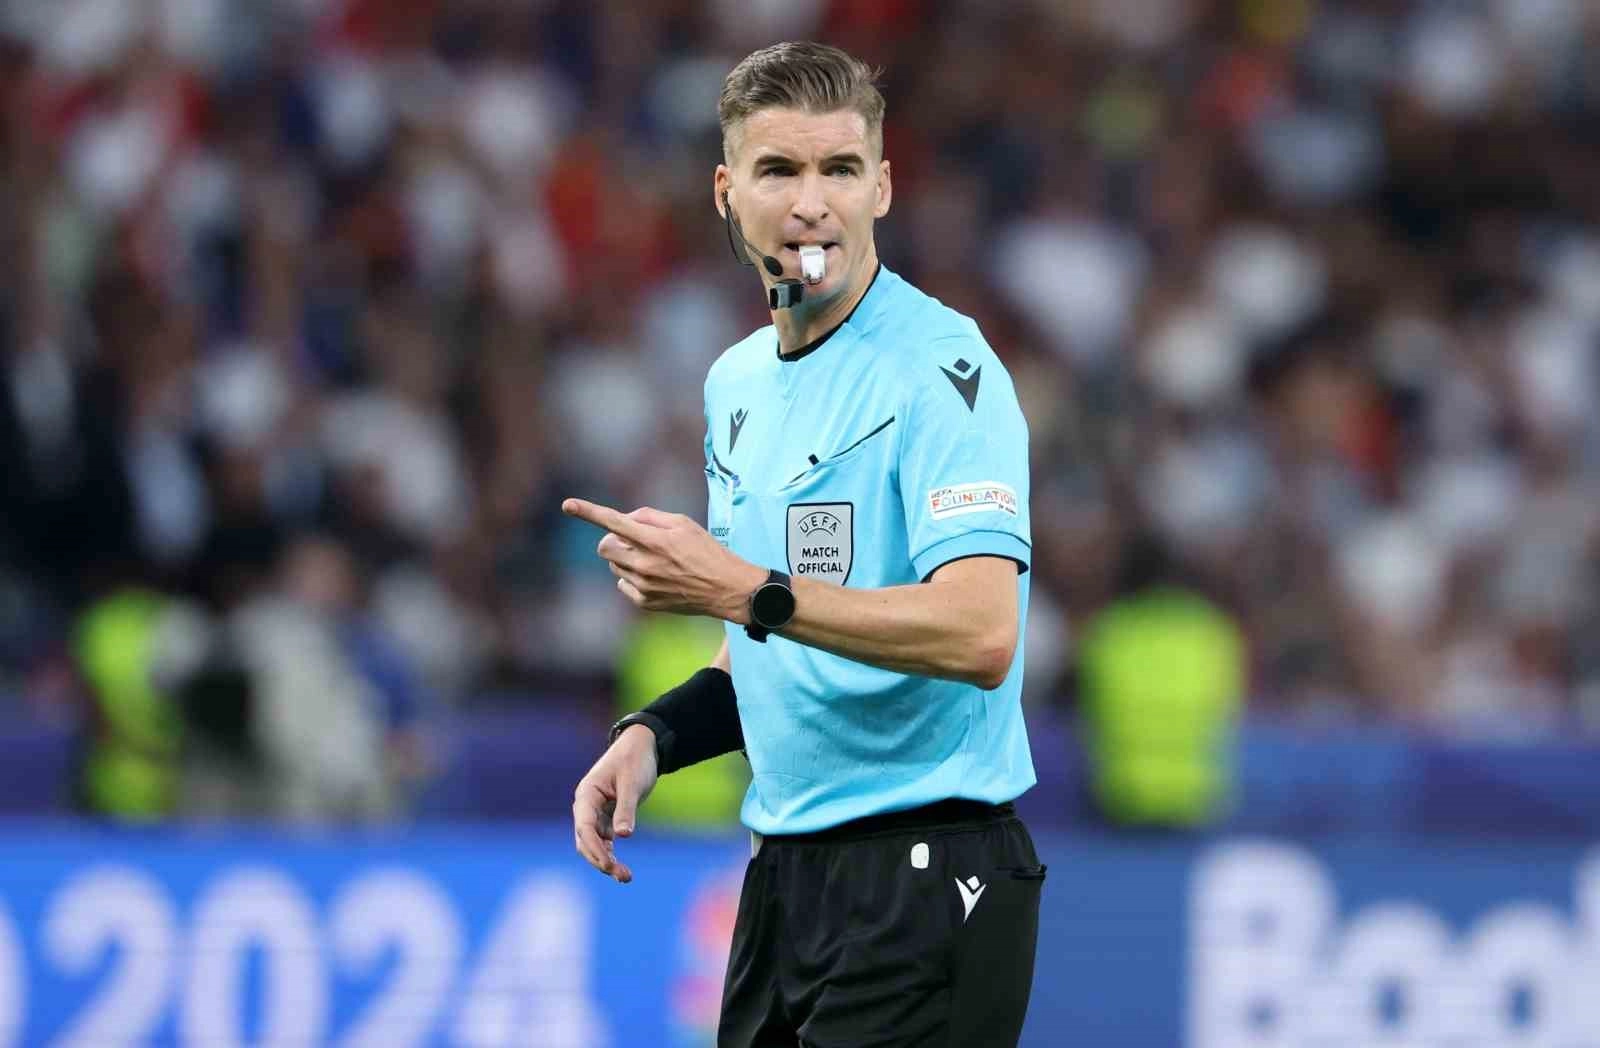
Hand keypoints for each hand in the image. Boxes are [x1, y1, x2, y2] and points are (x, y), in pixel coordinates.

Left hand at [562, 498, 764, 621]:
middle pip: (604, 547)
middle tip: (632, 540)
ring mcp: (643, 585)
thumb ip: (650, 517)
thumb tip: (625, 520)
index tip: (567, 505)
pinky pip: (623, 584)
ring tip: (653, 560)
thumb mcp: (683, 523)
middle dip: (611, 540)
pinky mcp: (645, 602)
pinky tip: (656, 577)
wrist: (727, 589)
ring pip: (613, 566)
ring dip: (624, 558)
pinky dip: (631, 577)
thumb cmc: (707, 551)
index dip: (587, 512)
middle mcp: (645, 564)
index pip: (613, 522)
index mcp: (655, 540)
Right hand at [572, 725, 658, 883]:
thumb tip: (623, 836)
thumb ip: (626, 808)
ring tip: (626, 877)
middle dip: (600, 860)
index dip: (595, 848)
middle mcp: (586, 806)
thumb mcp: (632, 782)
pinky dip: (611, 854)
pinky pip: (604, 841)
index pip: (584, 827)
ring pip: (594, 844)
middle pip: (586, 840)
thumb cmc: (635, 760)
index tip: (608, 865)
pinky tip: (622, 870)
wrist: (641, 746)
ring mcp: (594, 813)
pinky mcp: (606, 817)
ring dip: (606, 861)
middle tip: (623, 876)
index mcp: (587, 794)